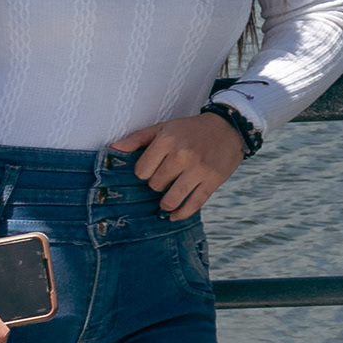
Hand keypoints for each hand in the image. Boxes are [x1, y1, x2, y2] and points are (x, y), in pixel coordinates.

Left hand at [112, 112, 246, 218]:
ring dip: (166, 203)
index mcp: (167, 141)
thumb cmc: (192, 129)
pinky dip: (182, 213)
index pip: (142, 171)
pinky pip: (194, 204)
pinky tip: (175, 215)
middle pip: (155, 185)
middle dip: (158, 185)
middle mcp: (182, 155)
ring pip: (171, 199)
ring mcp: (198, 169)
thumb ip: (138, 138)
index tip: (153, 170)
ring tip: (167, 200)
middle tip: (166, 179)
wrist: (229, 127)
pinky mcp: (213, 181)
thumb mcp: (164, 127)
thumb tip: (114, 148)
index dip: (144, 173)